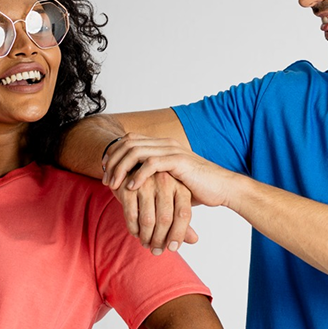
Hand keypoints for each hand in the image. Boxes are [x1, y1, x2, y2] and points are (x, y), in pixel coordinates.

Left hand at [103, 133, 239, 212]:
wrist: (222, 188)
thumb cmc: (196, 187)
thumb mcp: (169, 180)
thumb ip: (152, 177)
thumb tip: (131, 185)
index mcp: (162, 145)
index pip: (129, 140)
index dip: (113, 153)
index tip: (104, 170)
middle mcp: (165, 143)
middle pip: (127, 143)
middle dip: (112, 161)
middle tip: (105, 180)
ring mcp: (172, 150)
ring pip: (135, 151)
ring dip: (120, 169)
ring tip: (114, 186)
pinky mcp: (179, 161)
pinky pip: (151, 164)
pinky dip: (137, 175)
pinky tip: (131, 188)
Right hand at [112, 168, 200, 254]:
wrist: (131, 169)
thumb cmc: (156, 189)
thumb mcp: (172, 201)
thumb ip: (181, 220)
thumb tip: (194, 240)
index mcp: (180, 186)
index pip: (183, 214)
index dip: (179, 234)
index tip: (173, 248)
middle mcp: (165, 182)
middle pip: (165, 219)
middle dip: (160, 240)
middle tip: (156, 251)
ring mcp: (146, 184)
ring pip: (148, 219)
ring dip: (146, 237)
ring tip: (146, 244)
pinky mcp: (128, 188)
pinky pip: (132, 215)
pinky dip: (134, 228)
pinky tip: (136, 233)